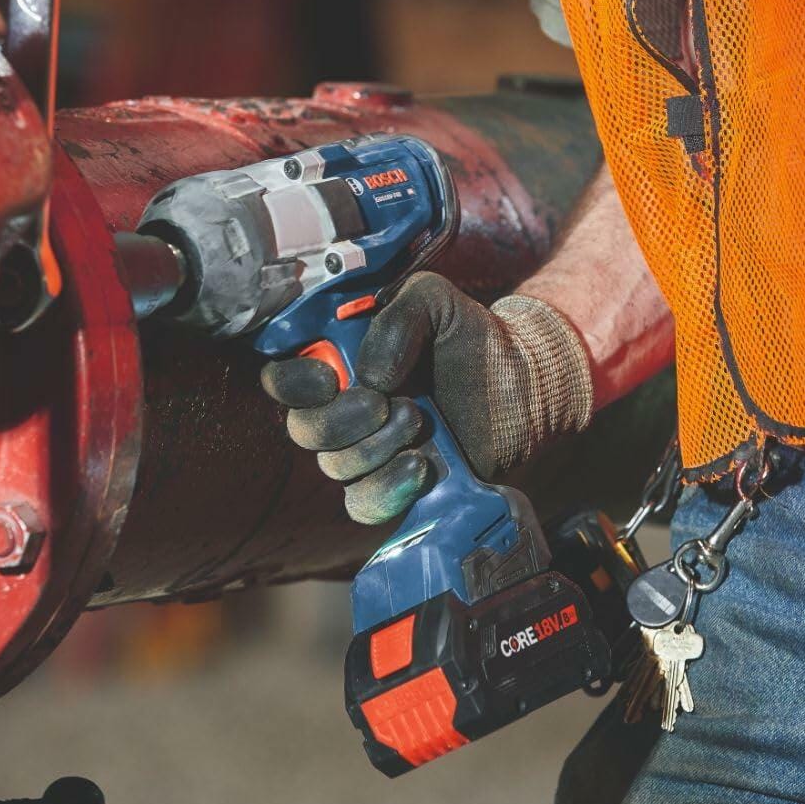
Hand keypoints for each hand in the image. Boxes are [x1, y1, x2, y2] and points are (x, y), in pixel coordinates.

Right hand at [261, 272, 593, 524]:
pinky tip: (421, 465)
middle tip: (391, 402)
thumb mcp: (435, 300)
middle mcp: (342, 408)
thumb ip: (398, 314)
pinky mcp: (393, 487)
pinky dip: (388, 488)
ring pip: (334, 467)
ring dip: (375, 448)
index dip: (294, 383)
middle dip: (343, 420)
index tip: (331, 377)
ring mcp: (366, 451)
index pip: (282, 378)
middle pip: (304, 430)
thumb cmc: (471, 338)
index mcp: (338, 361)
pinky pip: (363, 503)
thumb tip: (370, 377)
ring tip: (419, 423)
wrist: (521, 384)